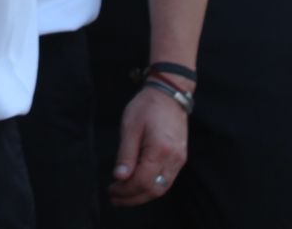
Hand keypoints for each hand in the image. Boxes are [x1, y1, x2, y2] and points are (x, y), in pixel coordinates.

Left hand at [107, 85, 187, 206]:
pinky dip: (151, 187)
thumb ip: (126, 155)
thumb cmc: (147, 106)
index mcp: (160, 150)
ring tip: (124, 196)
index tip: (111, 190)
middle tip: (115, 198)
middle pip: (153, 190)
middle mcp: (174, 159)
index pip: (142, 181)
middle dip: (132, 198)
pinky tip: (138, 185)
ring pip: (162, 188)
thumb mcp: (130, 127)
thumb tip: (119, 177)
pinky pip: (167, 180)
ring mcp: (179, 159)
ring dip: (142, 195)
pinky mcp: (180, 158)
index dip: (125, 190)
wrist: (169, 94)